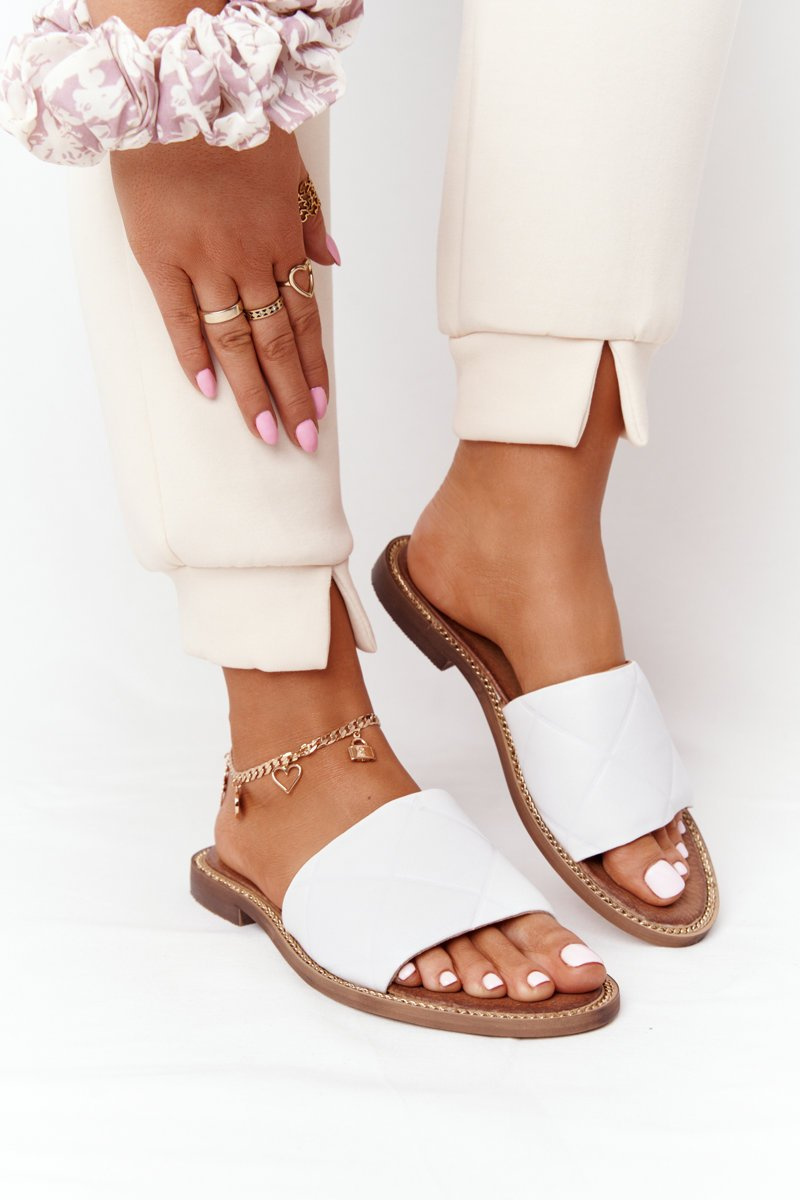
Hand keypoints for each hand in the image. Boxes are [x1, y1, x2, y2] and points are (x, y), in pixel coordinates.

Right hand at [110, 129, 338, 450]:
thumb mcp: (290, 165)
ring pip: (236, 340)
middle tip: (302, 440)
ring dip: (252, 391)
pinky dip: (192, 354)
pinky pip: (180, 317)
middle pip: (277, 344)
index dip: (315, 367)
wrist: (179, 94)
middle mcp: (249, 260)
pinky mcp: (160, 258)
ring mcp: (205, 262)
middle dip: (293, 396)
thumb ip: (309, 218)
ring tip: (264, 431)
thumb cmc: (235, 123)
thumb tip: (331, 259)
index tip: (323, 406)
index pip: (306, 321)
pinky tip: (206, 390)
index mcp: (281, 241)